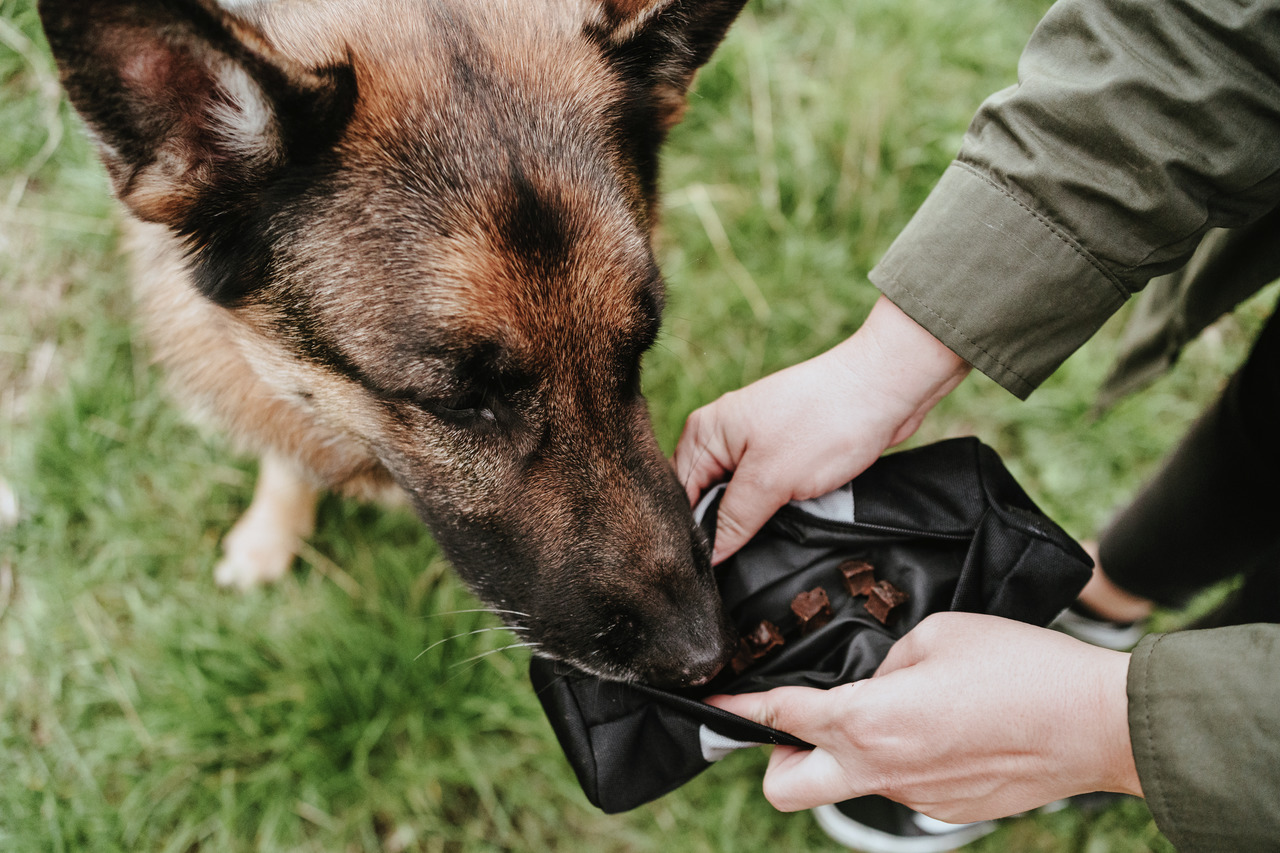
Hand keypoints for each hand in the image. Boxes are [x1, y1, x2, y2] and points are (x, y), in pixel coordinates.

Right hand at [673, 296, 968, 563]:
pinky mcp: (780, 450)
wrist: (884, 389)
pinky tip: (777, 526)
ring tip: (754, 547)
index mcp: (705, 432)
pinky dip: (768, 509)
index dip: (689, 533)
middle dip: (716, 528)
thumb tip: (710, 555)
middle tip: (731, 566)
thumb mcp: (771, 480)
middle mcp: (721, 434)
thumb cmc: (826, 422)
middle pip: (702, 496)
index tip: (703, 569)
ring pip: (733, 496)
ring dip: (745, 520)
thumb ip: (734, 519)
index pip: (678, 494)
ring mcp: (751, 441)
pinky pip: (760, 489)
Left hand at [705, 613, 1141, 822]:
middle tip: (796, 722)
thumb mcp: (938, 633)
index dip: (737, 707)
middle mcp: (882, 770)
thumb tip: (873, 680)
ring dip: (846, 754)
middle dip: (774, 757)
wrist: (1099, 724)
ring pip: (847, 786)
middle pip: (786, 789)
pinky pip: (901, 787)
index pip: (780, 715)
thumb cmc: (1022, 667)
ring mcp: (915, 798)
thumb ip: (885, 659)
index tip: (714, 702)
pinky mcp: (948, 812)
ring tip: (890, 711)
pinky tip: (940, 730)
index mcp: (870, 719)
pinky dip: (901, 761)